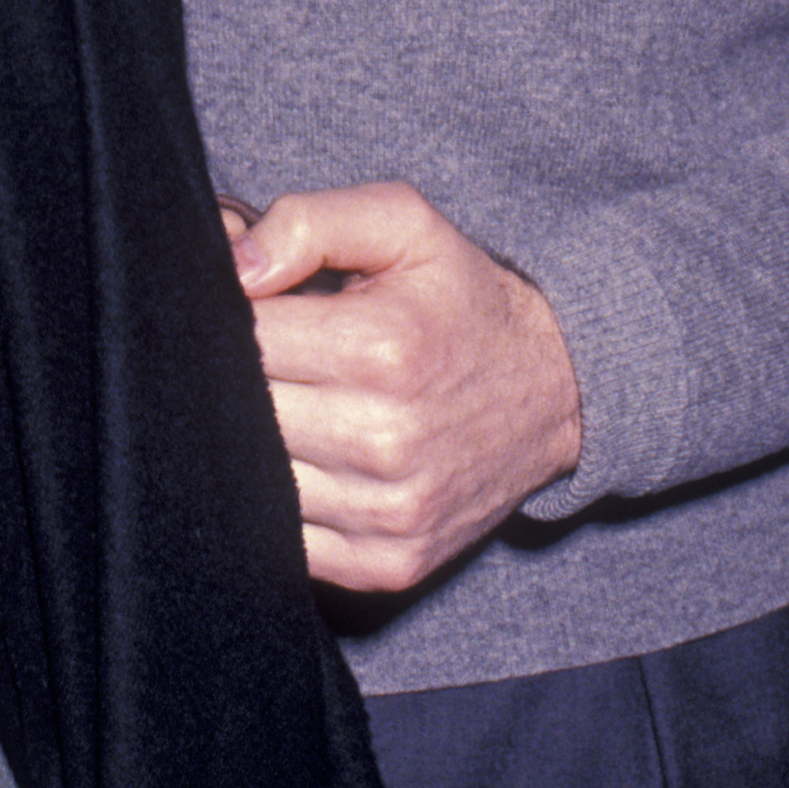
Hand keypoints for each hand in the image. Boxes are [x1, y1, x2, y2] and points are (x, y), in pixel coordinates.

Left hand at [229, 181, 581, 592]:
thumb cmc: (462, 299)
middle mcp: (383, 439)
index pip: (247, 337)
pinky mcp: (389, 564)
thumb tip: (233, 270)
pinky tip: (313, 458)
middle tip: (278, 353)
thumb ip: (309, 223)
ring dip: (258, 441)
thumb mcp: (403, 223)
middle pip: (245, 410)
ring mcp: (388, 512)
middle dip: (239, 376)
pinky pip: (291, 544)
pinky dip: (284, 503)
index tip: (258, 307)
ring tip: (298, 400)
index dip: (235, 315)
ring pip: (258, 480)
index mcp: (380, 347)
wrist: (555, 389)